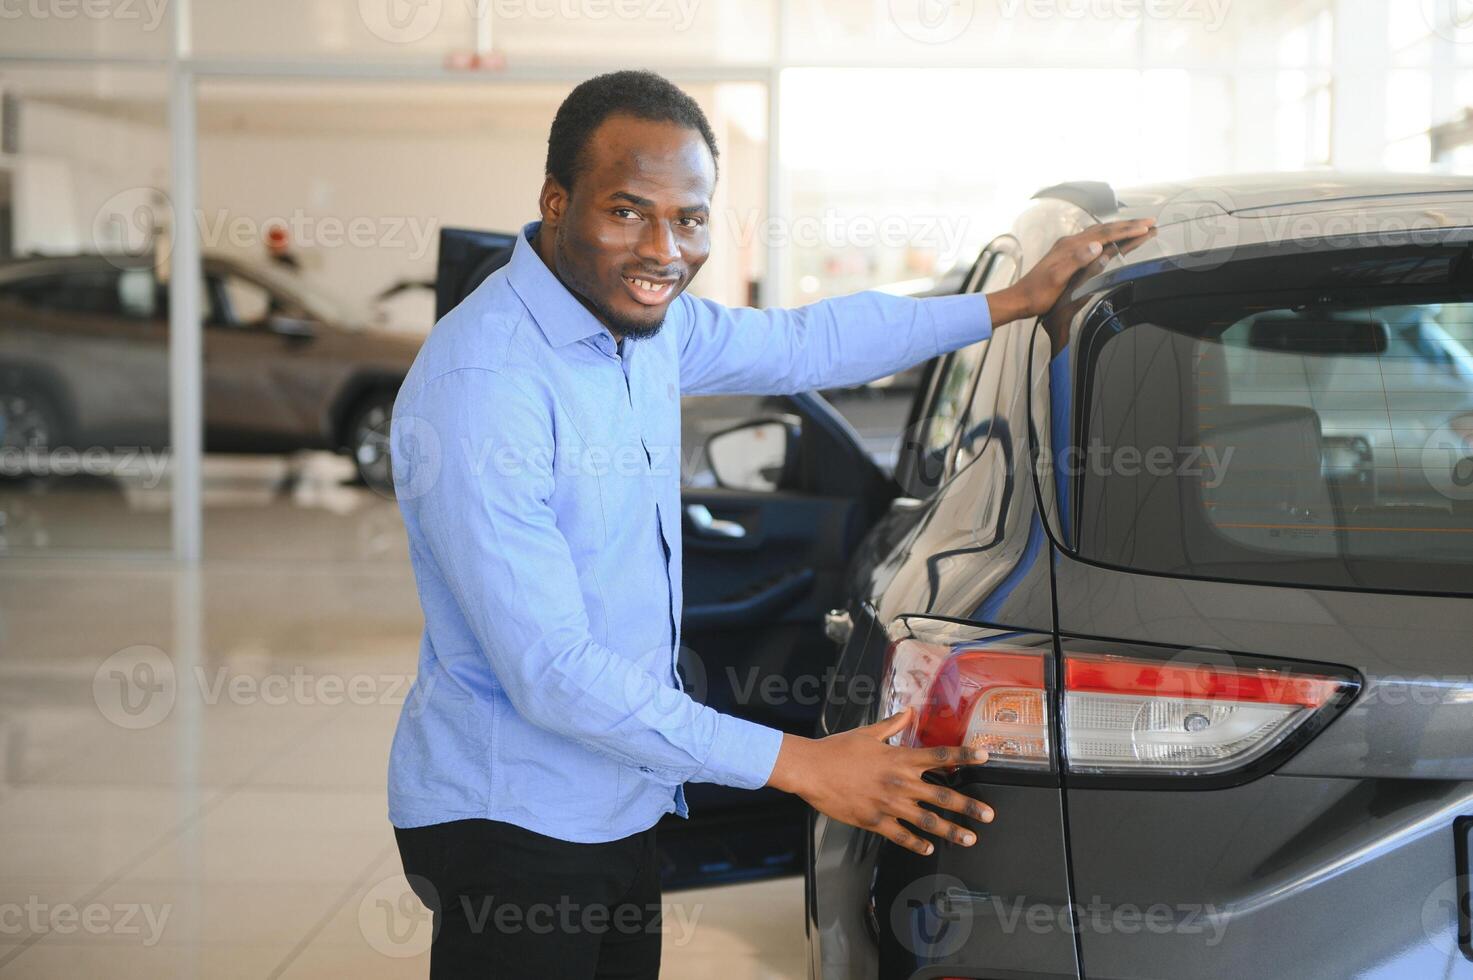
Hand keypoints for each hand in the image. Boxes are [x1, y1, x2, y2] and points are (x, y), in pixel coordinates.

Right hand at [766, 708, 994, 855]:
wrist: (811, 769)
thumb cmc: (837, 749)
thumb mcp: (867, 733)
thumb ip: (892, 725)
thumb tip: (909, 712)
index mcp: (899, 758)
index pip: (940, 756)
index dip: (965, 756)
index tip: (986, 757)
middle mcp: (900, 782)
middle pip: (942, 794)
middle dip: (969, 806)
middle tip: (988, 815)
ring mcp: (889, 804)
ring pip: (927, 820)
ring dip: (951, 830)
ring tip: (969, 838)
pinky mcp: (875, 821)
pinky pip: (902, 835)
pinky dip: (917, 843)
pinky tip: (929, 848)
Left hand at [987, 218, 1155, 325]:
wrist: (1020, 299)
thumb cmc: (1038, 294)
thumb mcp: (1057, 279)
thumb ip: (1076, 261)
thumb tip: (1096, 246)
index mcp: (1071, 247)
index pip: (1105, 235)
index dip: (1127, 230)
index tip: (1146, 227)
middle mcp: (1070, 243)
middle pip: (1105, 229)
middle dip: (1129, 225)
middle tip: (1151, 222)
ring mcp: (1068, 248)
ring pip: (1099, 233)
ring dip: (1120, 229)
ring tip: (1138, 227)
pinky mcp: (1067, 255)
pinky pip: (1093, 240)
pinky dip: (1108, 237)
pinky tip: (1112, 239)